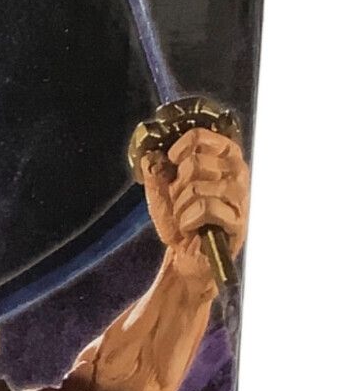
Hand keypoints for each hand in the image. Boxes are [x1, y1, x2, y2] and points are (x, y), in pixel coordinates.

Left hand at [140, 128, 249, 282]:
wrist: (186, 254)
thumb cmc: (179, 219)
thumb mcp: (161, 191)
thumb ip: (156, 169)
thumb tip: (151, 153)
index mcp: (222, 156)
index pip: (200, 136)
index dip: (179, 148)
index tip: (172, 162)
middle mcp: (236, 170)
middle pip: (195, 162)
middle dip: (178, 187)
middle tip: (182, 202)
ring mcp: (240, 194)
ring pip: (197, 187)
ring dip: (181, 207)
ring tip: (187, 217)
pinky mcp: (238, 218)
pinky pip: (205, 208)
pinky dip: (188, 221)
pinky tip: (193, 228)